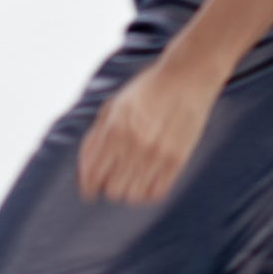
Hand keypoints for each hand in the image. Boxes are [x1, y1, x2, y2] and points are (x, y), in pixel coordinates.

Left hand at [76, 49, 221, 205]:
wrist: (186, 77)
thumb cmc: (147, 89)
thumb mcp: (114, 105)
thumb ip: (96, 135)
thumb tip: (85, 165)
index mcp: (114, 130)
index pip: (93, 175)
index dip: (88, 187)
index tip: (89, 190)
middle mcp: (134, 146)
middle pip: (113, 190)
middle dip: (107, 187)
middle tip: (111, 180)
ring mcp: (157, 155)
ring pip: (134, 196)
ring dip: (128, 191)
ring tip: (129, 181)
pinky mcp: (177, 160)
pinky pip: (157, 192)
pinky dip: (148, 193)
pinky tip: (146, 181)